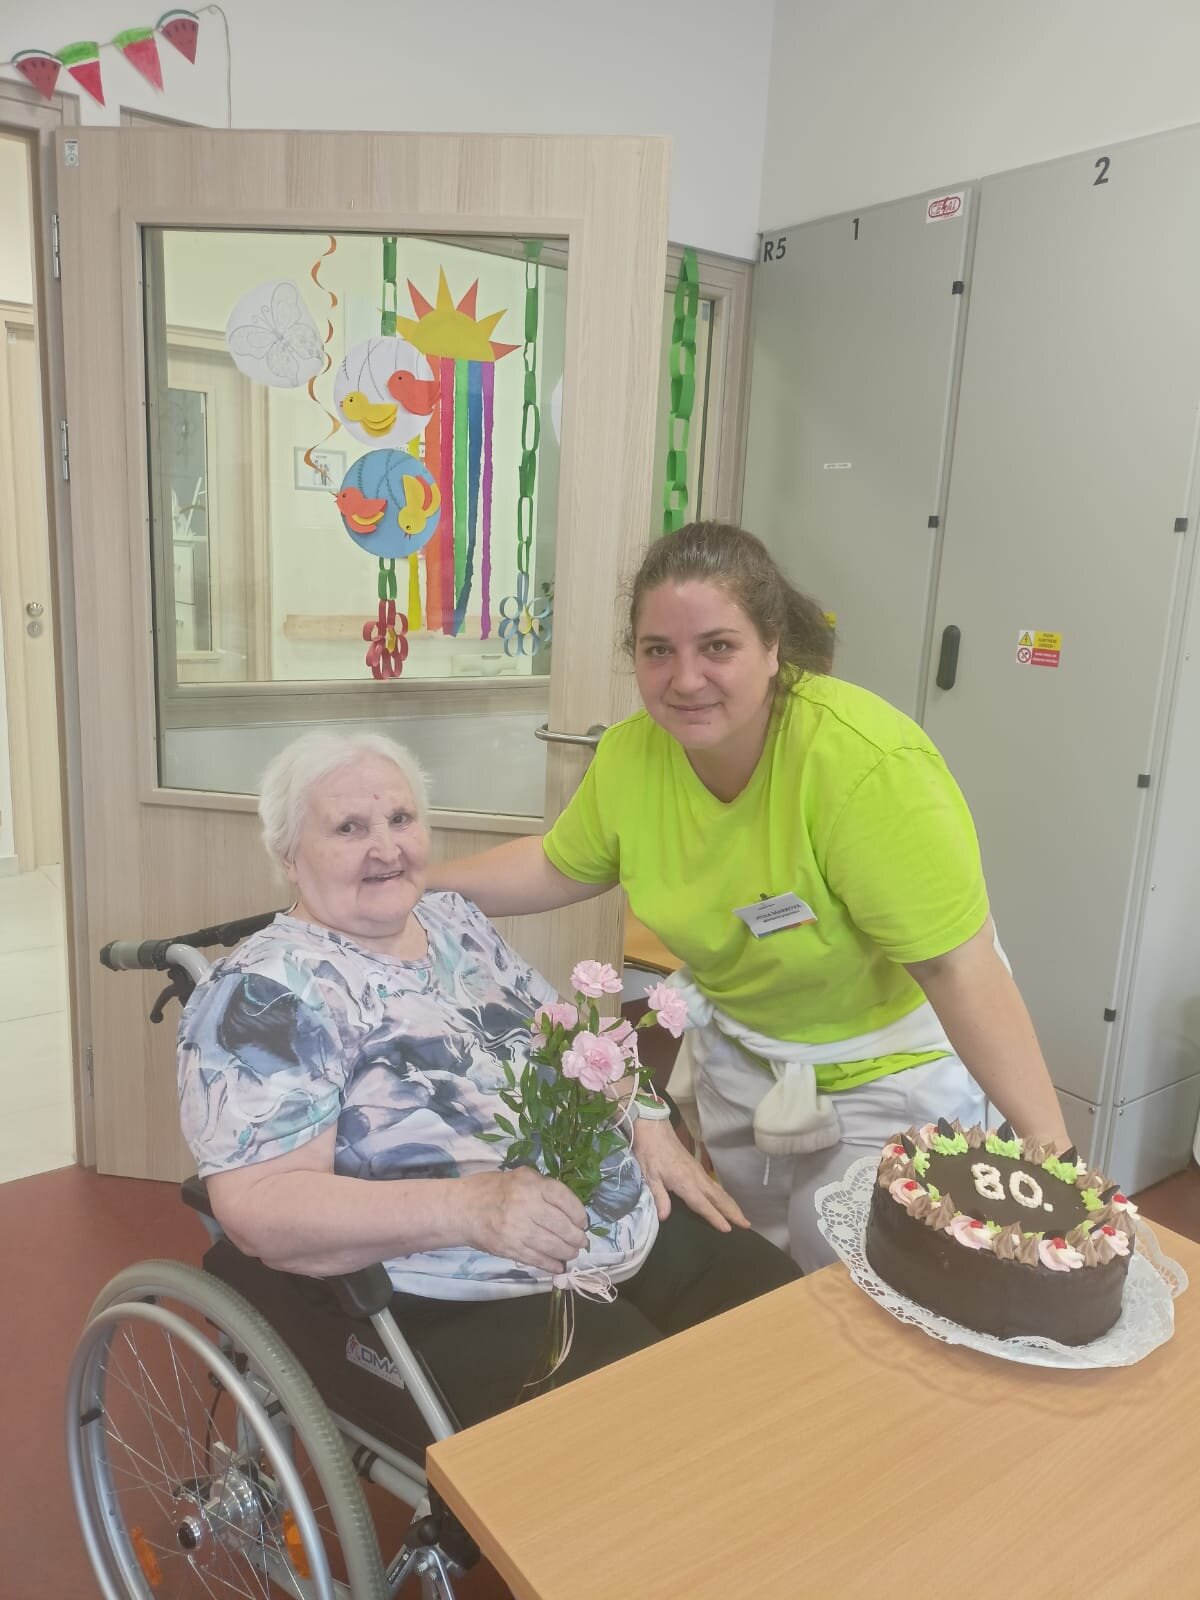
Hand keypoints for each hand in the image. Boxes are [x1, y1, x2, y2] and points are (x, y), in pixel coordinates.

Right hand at [461, 1168, 588, 1273]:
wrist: (462, 1208)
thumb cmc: (492, 1189)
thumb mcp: (520, 1177)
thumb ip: (543, 1188)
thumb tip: (570, 1210)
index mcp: (531, 1184)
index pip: (565, 1200)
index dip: (579, 1214)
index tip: (583, 1222)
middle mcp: (526, 1205)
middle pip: (562, 1226)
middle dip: (576, 1238)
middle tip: (581, 1242)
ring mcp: (517, 1229)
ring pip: (552, 1246)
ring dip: (567, 1253)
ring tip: (571, 1254)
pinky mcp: (509, 1248)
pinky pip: (536, 1259)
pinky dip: (551, 1265)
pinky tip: (558, 1266)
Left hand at [632, 1120, 748, 1232]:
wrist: (654, 1128)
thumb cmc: (650, 1152)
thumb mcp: (650, 1176)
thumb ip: (659, 1197)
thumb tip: (664, 1217)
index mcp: (685, 1182)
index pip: (702, 1204)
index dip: (715, 1217)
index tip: (728, 1229)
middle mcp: (696, 1178)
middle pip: (718, 1198)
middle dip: (732, 1212)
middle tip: (746, 1225)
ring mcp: (698, 1172)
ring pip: (719, 1191)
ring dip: (732, 1204)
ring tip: (742, 1217)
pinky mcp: (697, 1168)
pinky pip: (715, 1185)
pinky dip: (724, 1195)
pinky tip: (726, 1200)